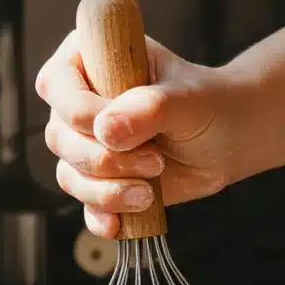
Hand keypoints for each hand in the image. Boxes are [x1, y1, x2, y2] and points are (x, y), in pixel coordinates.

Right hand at [35, 32, 244, 237]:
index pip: (58, 86)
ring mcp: (84, 144)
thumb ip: (148, 108)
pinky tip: (118, 225)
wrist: (227, 139)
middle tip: (154, 160)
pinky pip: (85, 204)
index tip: (125, 129)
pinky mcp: (98, 180)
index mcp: (89, 59)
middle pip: (61, 137)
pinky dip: (100, 216)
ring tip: (149, 192)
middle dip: (105, 159)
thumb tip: (106, 130)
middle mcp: (78, 102)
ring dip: (108, 191)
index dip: (83, 114)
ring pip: (70, 174)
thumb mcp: (185, 99)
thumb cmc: (205, 105)